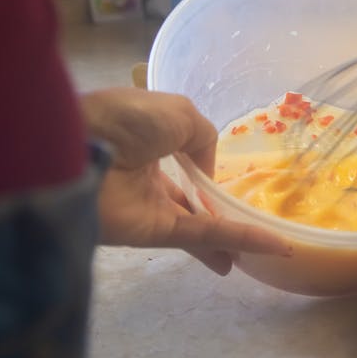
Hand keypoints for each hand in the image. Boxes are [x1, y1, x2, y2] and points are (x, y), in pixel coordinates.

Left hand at [80, 87, 290, 275]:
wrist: (82, 149)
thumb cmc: (127, 120)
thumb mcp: (178, 111)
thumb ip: (203, 138)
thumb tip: (209, 171)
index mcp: (147, 138)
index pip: (181, 156)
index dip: (205, 166)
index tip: (230, 176)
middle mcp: (147, 174)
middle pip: (190, 196)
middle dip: (217, 209)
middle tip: (254, 219)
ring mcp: (149, 206)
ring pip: (200, 221)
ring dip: (236, 235)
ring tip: (274, 246)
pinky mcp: (152, 233)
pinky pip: (200, 235)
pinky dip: (236, 238)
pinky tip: (270, 245)